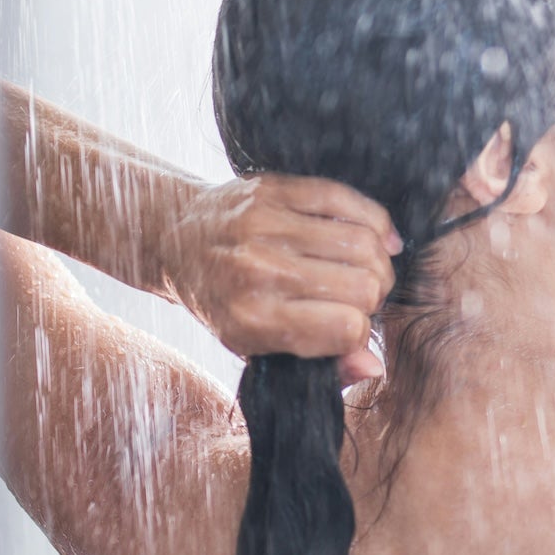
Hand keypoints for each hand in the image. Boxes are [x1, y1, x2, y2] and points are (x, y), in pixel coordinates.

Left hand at [158, 174, 402, 383]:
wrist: (176, 238)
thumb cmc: (225, 300)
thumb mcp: (260, 347)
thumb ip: (321, 364)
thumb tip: (373, 364)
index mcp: (254, 319)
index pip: (347, 328)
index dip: (360, 332)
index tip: (349, 329)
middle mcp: (259, 270)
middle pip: (363, 285)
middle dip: (375, 295)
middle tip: (361, 297)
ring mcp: (266, 224)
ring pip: (363, 242)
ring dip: (378, 259)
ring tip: (365, 269)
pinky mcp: (275, 189)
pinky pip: (347, 200)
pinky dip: (374, 221)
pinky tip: (376, 236)